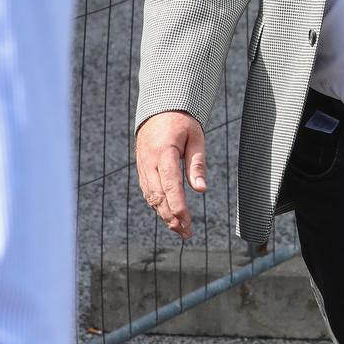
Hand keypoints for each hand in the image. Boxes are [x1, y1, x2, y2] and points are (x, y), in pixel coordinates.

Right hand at [136, 111, 207, 239]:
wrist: (159, 110)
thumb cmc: (182, 122)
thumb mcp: (196, 137)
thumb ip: (197, 164)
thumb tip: (201, 189)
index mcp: (163, 152)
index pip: (170, 184)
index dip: (177, 205)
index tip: (187, 221)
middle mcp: (149, 162)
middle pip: (158, 196)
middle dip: (171, 216)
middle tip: (186, 232)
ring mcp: (143, 167)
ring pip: (151, 197)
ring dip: (164, 215)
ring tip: (180, 230)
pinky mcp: (142, 170)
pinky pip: (148, 192)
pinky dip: (158, 205)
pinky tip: (169, 216)